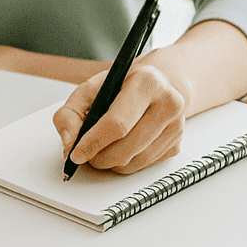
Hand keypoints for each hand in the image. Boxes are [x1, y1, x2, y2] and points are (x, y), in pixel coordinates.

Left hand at [53, 58, 188, 174]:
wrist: (162, 82)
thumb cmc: (126, 85)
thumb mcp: (92, 88)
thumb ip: (71, 112)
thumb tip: (69, 141)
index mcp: (147, 83)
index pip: (117, 124)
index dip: (93, 143)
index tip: (77, 153)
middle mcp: (168, 103)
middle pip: (127, 148)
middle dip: (100, 157)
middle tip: (87, 156)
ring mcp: (176, 126)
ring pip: (136, 161)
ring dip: (113, 163)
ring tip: (102, 152)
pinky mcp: (177, 144)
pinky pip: (145, 165)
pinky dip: (128, 163)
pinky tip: (122, 149)